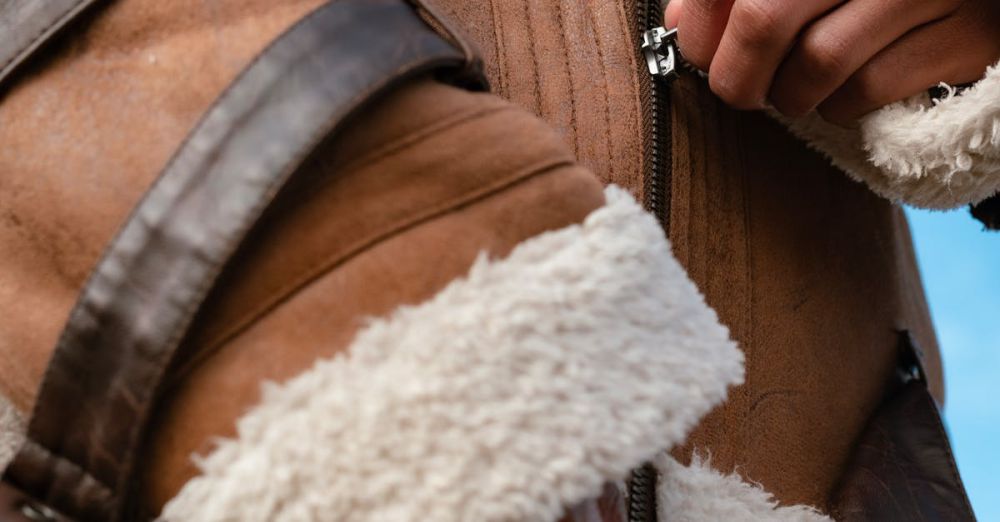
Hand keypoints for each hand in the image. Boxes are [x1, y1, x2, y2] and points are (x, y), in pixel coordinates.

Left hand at [664, 0, 999, 124]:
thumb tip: (684, 21)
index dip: (702, 28)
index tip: (701, 54)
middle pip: (764, 19)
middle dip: (737, 75)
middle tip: (741, 92)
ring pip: (817, 62)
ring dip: (790, 97)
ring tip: (793, 94)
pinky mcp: (965, 33)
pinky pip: (869, 89)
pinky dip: (838, 108)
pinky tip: (839, 98)